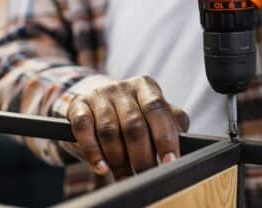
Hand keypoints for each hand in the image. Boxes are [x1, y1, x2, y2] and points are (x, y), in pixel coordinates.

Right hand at [67, 75, 189, 178]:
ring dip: (119, 160)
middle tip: (147, 173)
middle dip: (142, 155)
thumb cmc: (133, 113)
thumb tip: (183, 144)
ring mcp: (99, 95)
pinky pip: (84, 130)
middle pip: (133, 124)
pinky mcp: (78, 106)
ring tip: (126, 176)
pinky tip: (103, 168)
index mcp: (146, 86)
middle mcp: (123, 87)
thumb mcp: (153, 114)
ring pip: (109, 131)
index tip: (170, 161)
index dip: (165, 137)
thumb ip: (170, 123)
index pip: (157, 109)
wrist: (96, 103)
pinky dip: (93, 152)